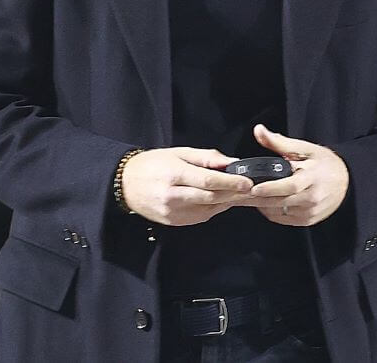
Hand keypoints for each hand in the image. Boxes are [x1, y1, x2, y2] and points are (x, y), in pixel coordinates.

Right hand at [120, 146, 252, 225]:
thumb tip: (232, 162)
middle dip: (234, 194)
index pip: (208, 181)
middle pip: (210, 197)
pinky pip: (200, 217)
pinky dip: (213, 209)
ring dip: (226, 203)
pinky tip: (220, 201)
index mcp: (174, 174)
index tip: (248, 182)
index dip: (230, 182)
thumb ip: (206, 158)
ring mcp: (172, 212)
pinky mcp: (173, 222)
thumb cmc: (153, 164)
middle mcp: (172, 196)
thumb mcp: (179, 153)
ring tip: (240, 195)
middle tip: (251, 190)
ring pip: (208, 210)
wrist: (125, 184)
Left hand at [244, 124, 348, 226]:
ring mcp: (310, 211)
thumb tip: (259, 131)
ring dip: (261, 206)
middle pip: (280, 201)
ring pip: (279, 212)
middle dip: (257, 199)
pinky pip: (283, 219)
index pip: (290, 185)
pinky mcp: (307, 220)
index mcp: (312, 177)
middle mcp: (312, 198)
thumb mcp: (305, 149)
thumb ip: (280, 142)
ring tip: (246, 197)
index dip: (271, 188)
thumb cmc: (325, 163)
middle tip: (239, 194)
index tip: (254, 187)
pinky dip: (270, 212)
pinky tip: (263, 203)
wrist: (347, 182)